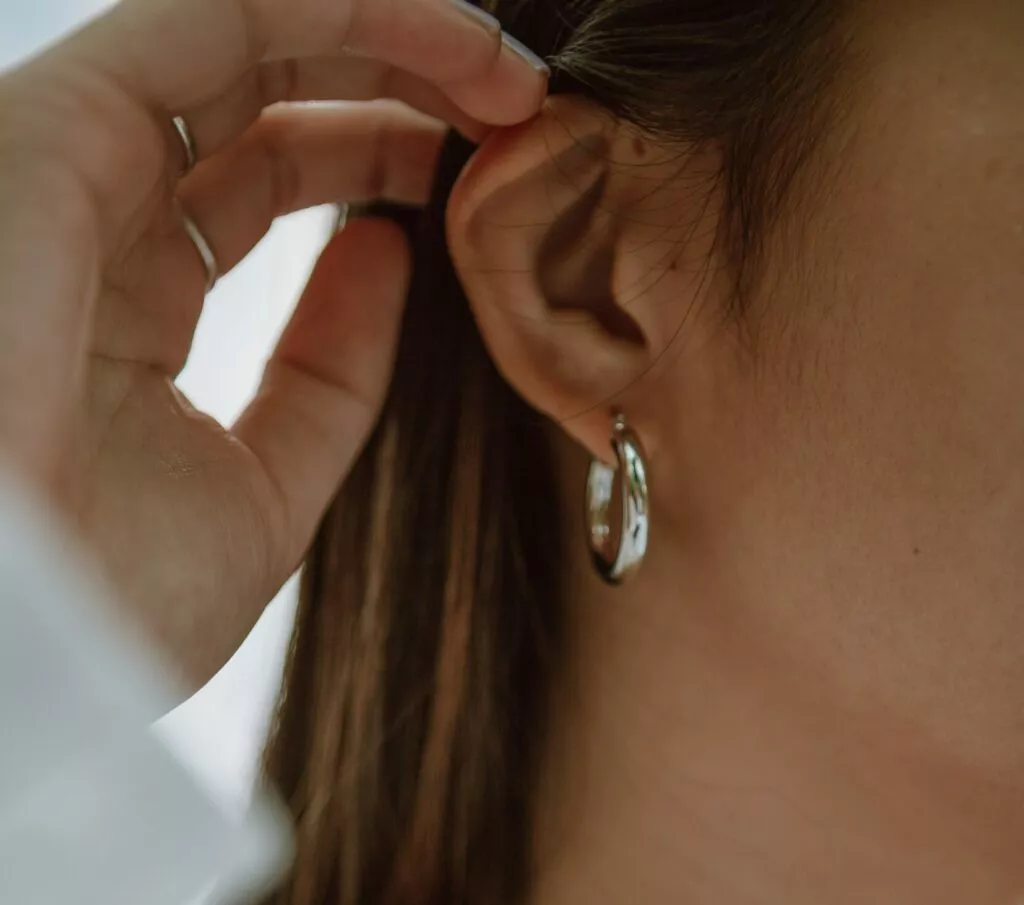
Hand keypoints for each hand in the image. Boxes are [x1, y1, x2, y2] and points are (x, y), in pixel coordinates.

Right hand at [0, 0, 546, 683]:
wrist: (24, 666)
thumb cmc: (118, 605)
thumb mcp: (265, 485)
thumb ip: (327, 369)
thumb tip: (387, 253)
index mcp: (130, 302)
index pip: (258, 180)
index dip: (376, 157)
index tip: (480, 173)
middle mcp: (92, 220)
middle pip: (256, 97)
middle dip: (392, 83)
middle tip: (516, 108)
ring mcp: (59, 169)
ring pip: (234, 36)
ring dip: (385, 36)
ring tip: (505, 77)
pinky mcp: (43, 133)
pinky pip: (200, 17)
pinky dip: (333, 12)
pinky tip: (443, 41)